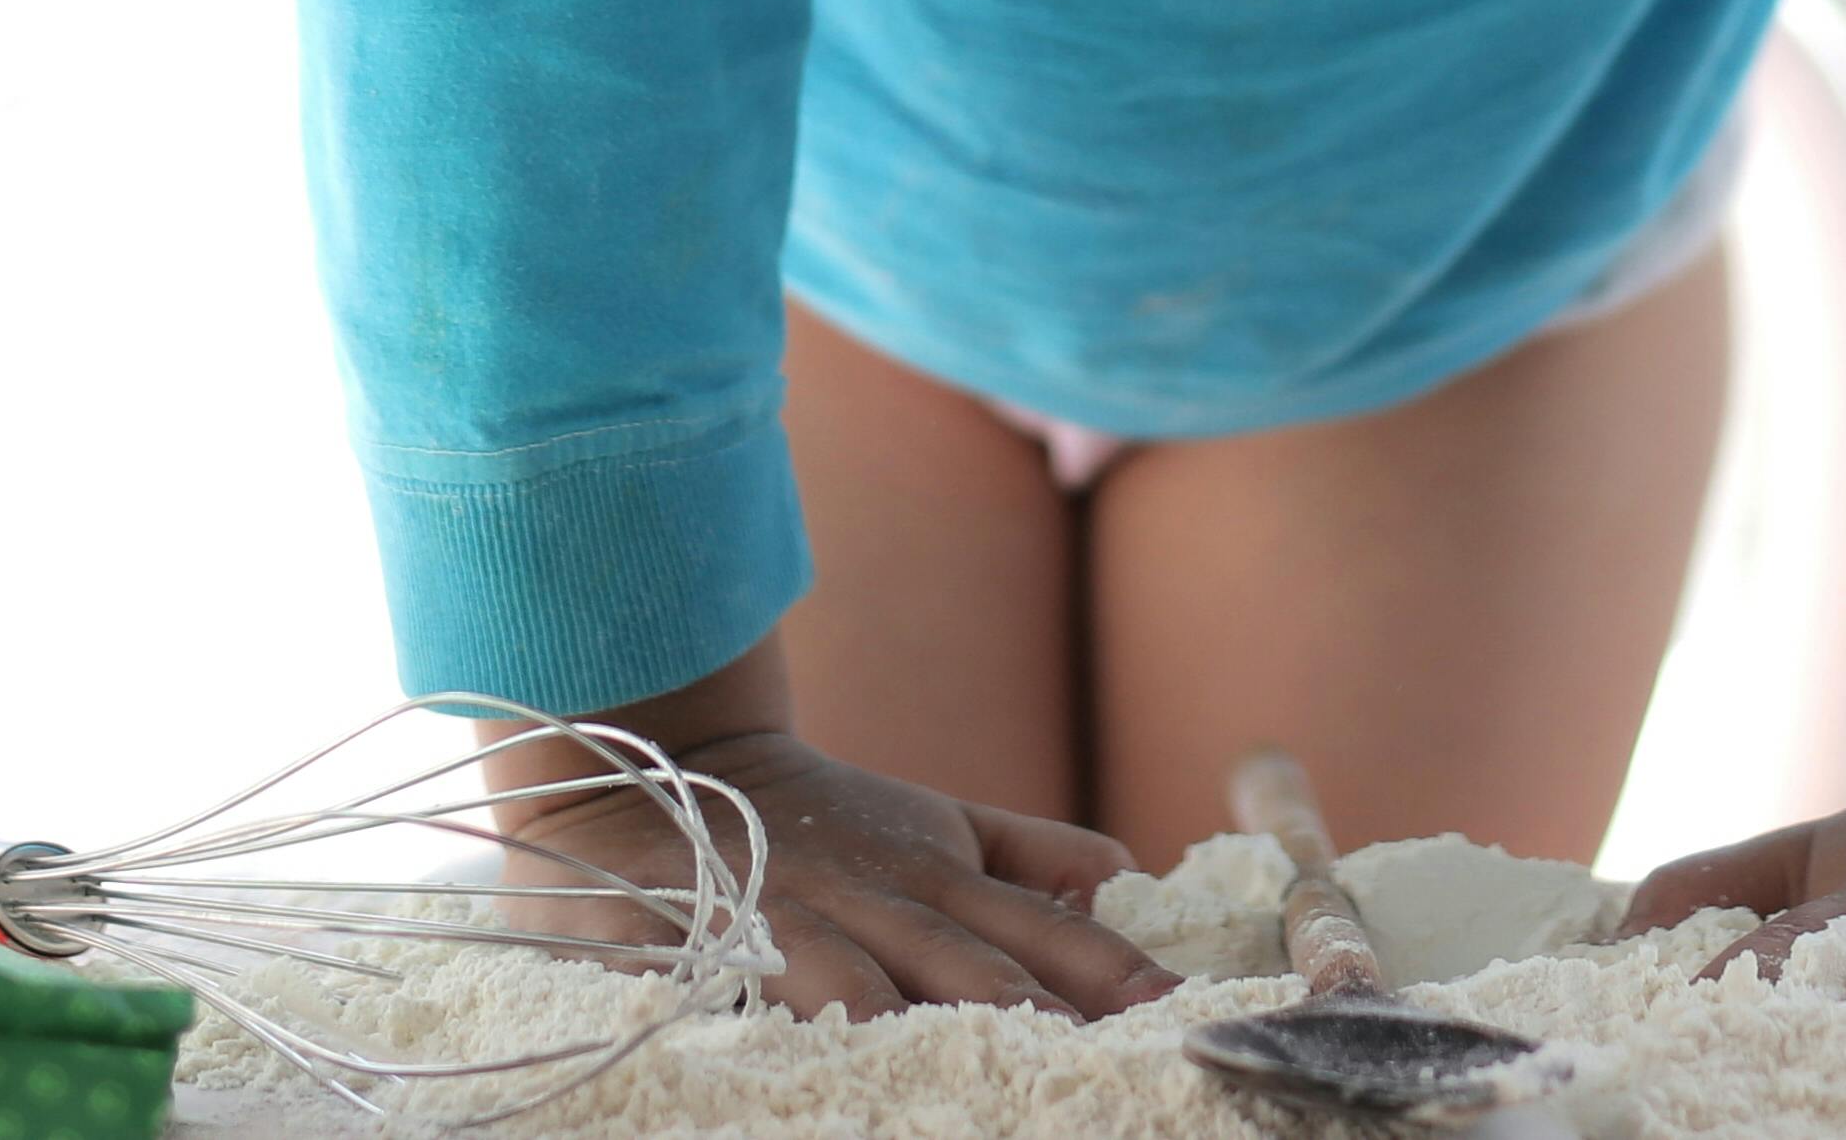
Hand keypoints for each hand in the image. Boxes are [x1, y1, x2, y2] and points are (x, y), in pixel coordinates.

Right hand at [492, 650, 1168, 1023]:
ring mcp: (802, 927)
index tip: (1181, 1014)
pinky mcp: (720, 945)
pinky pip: (762, 997)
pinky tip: (841, 1056)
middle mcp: (885, 902)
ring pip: (879, 996)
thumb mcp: (932, 820)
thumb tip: (1123, 869)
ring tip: (997, 1078)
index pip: (1052, 933)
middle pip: (981, 976)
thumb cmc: (812, 818)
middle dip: (1047, 1025)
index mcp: (944, 875)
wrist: (664, 766)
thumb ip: (1025, 850)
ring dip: (935, 1034)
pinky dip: (804, 1027)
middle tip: (1114, 1070)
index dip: (1116, 974)